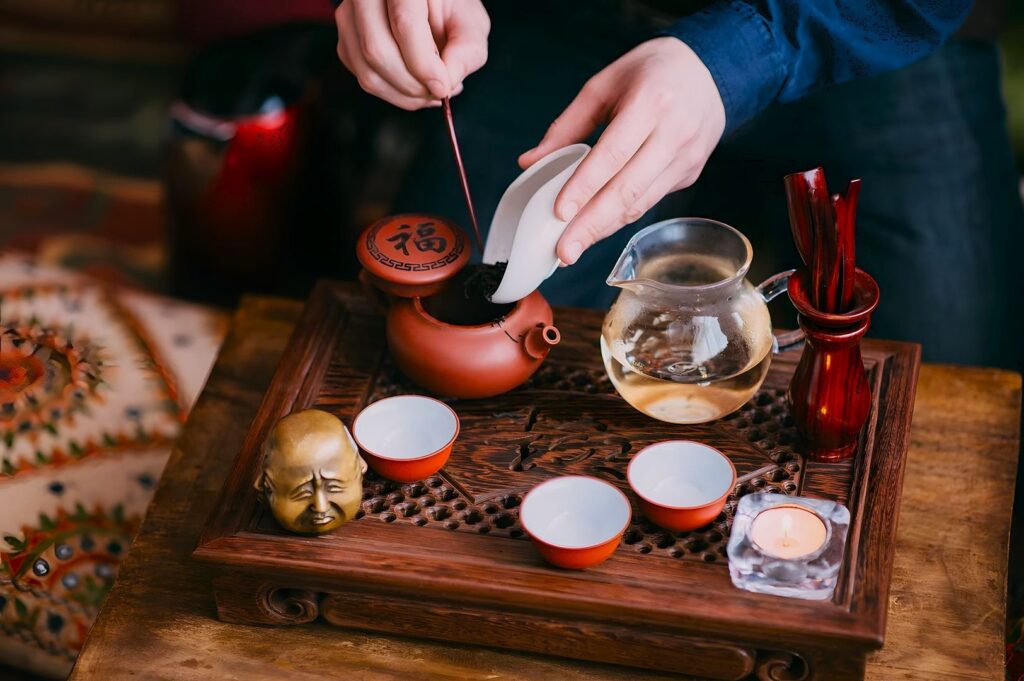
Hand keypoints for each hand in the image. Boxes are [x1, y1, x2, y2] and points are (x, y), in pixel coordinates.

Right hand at [335, 0, 489, 109]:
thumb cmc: (449, 9)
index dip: (423, 64)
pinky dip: (393, 93)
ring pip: (367, 71)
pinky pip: (365, 79)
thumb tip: (448, 83)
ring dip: (403, 95)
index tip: (443, 88)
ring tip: (430, 91)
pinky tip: (415, 85)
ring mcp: (349, 17)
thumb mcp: (469, 22)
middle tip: (438, 92)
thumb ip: (467, 50)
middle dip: (412, 85)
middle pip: (377, 50)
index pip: (404, 23)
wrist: (428, 5)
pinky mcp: (346, 41)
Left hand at [519, 38, 725, 264]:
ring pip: (641, 203)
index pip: (614, 153)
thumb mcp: (604, 85)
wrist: (708, 71)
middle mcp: (675, 132)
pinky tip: (597, 229)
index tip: (560, 213)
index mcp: (652, 101)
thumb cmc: (650, 73)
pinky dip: (621, 218)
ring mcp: (687, 157)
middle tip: (564, 251)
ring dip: (604, 228)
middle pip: (629, 188)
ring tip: (573, 248)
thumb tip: (529, 162)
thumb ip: (567, 126)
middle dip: (592, 224)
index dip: (586, 186)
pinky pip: (650, 201)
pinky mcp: (690, 174)